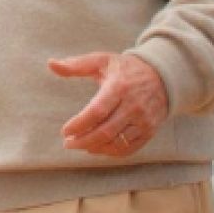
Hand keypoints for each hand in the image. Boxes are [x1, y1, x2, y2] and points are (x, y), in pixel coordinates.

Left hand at [49, 52, 168, 156]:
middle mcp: (134, 106)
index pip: (97, 111)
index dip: (79, 124)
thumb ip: (75, 65)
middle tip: (67, 143)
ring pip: (117, 142)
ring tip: (79, 145)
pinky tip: (97, 148)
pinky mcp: (150, 131)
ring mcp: (144, 120)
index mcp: (119, 87)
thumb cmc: (125, 68)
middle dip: (83, 140)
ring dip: (95, 148)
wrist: (163, 75)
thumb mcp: (101, 60)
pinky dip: (111, 152)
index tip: (64, 131)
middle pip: (105, 131)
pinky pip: (129, 148)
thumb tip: (51, 64)